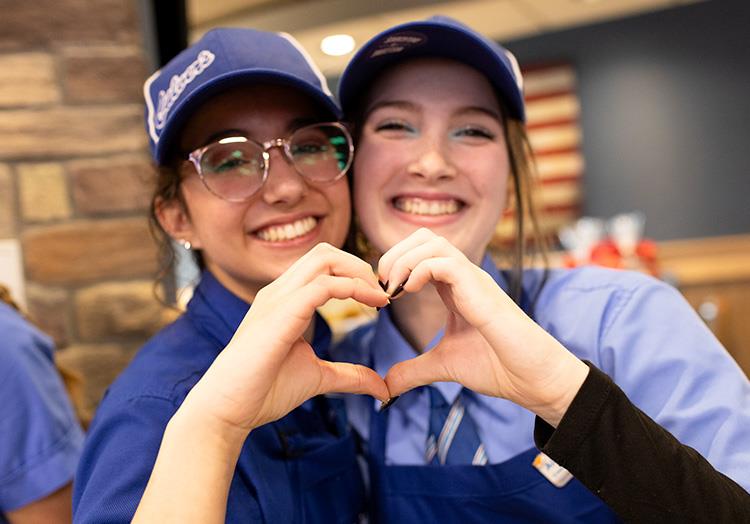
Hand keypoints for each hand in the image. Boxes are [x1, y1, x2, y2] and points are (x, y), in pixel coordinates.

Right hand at [185, 243, 389, 436]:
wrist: (228, 409)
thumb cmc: (262, 391)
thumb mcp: (318, 378)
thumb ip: (349, 376)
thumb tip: (382, 388)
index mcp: (285, 299)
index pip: (323, 264)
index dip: (355, 273)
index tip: (380, 300)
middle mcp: (279, 291)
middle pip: (325, 252)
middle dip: (360, 266)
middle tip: (381, 294)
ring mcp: (278, 298)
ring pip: (324, 258)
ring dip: (358, 272)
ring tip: (378, 297)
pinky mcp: (281, 313)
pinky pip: (322, 285)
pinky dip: (352, 288)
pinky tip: (369, 305)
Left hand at [380, 229, 587, 425]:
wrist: (531, 379)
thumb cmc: (498, 367)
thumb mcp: (443, 366)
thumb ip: (414, 371)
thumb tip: (387, 386)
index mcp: (455, 288)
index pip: (421, 252)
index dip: (395, 264)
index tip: (382, 293)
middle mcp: (464, 277)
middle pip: (424, 237)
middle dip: (394, 253)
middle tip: (382, 284)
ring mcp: (473, 279)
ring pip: (433, 241)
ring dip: (404, 259)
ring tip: (392, 287)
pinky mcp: (480, 289)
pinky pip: (446, 262)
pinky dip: (420, 270)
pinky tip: (409, 291)